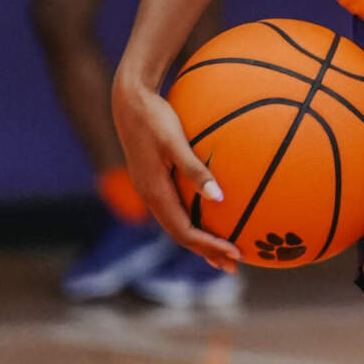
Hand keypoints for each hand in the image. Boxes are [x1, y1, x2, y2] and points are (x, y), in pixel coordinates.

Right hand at [110, 69, 241, 270]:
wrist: (129, 99)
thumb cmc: (154, 116)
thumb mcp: (174, 141)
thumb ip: (194, 169)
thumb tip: (219, 197)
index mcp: (154, 192)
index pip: (184, 232)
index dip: (209, 247)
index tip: (235, 254)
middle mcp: (150, 197)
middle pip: (180, 235)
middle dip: (207, 252)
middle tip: (235, 265)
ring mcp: (150, 190)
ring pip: (176, 225)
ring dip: (200, 241)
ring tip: (224, 254)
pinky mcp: (153, 181)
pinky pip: (175, 211)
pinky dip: (193, 223)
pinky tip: (208, 220)